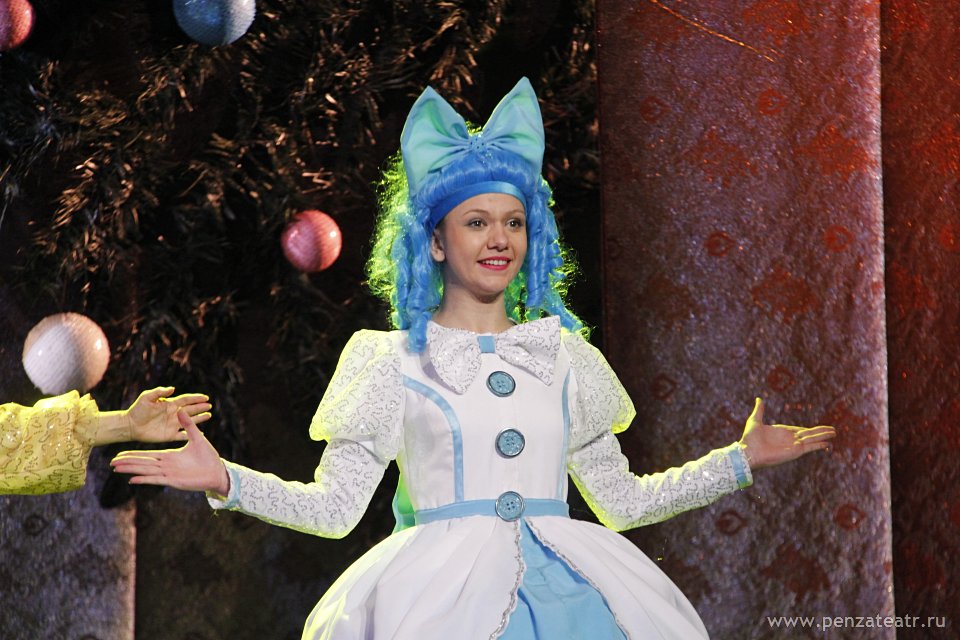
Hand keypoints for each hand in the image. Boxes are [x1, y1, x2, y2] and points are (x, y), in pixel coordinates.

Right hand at [110, 410, 229, 494]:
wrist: (217, 471)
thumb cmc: (208, 457)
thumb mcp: (197, 438)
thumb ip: (188, 425)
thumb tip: (181, 409)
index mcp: (169, 456)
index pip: (147, 455)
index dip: (134, 454)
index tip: (121, 453)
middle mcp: (166, 465)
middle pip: (142, 463)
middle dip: (127, 462)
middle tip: (111, 462)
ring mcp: (169, 473)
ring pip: (146, 470)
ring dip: (131, 469)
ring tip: (116, 469)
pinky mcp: (174, 480)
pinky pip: (156, 479)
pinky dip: (144, 479)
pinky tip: (132, 480)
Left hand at [125, 386, 212, 441]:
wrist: (130, 425)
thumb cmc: (137, 410)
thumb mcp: (147, 398)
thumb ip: (159, 392)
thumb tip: (173, 388)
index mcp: (170, 404)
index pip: (186, 400)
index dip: (196, 398)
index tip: (205, 397)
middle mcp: (173, 414)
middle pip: (190, 410)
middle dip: (200, 407)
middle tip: (210, 406)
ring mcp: (172, 425)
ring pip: (189, 422)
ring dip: (199, 419)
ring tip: (209, 415)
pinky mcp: (169, 435)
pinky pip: (182, 436)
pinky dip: (190, 435)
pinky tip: (199, 435)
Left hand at [738, 398, 835, 469]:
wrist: (748, 451)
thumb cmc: (750, 438)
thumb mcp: (755, 420)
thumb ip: (759, 410)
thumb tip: (759, 399)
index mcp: (782, 432)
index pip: (800, 430)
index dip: (810, 429)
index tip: (819, 428)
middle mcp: (790, 439)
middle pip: (809, 434)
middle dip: (821, 432)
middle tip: (833, 430)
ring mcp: (793, 445)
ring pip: (812, 439)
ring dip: (823, 436)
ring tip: (834, 433)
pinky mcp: (795, 451)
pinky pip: (810, 447)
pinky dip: (819, 445)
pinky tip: (827, 444)